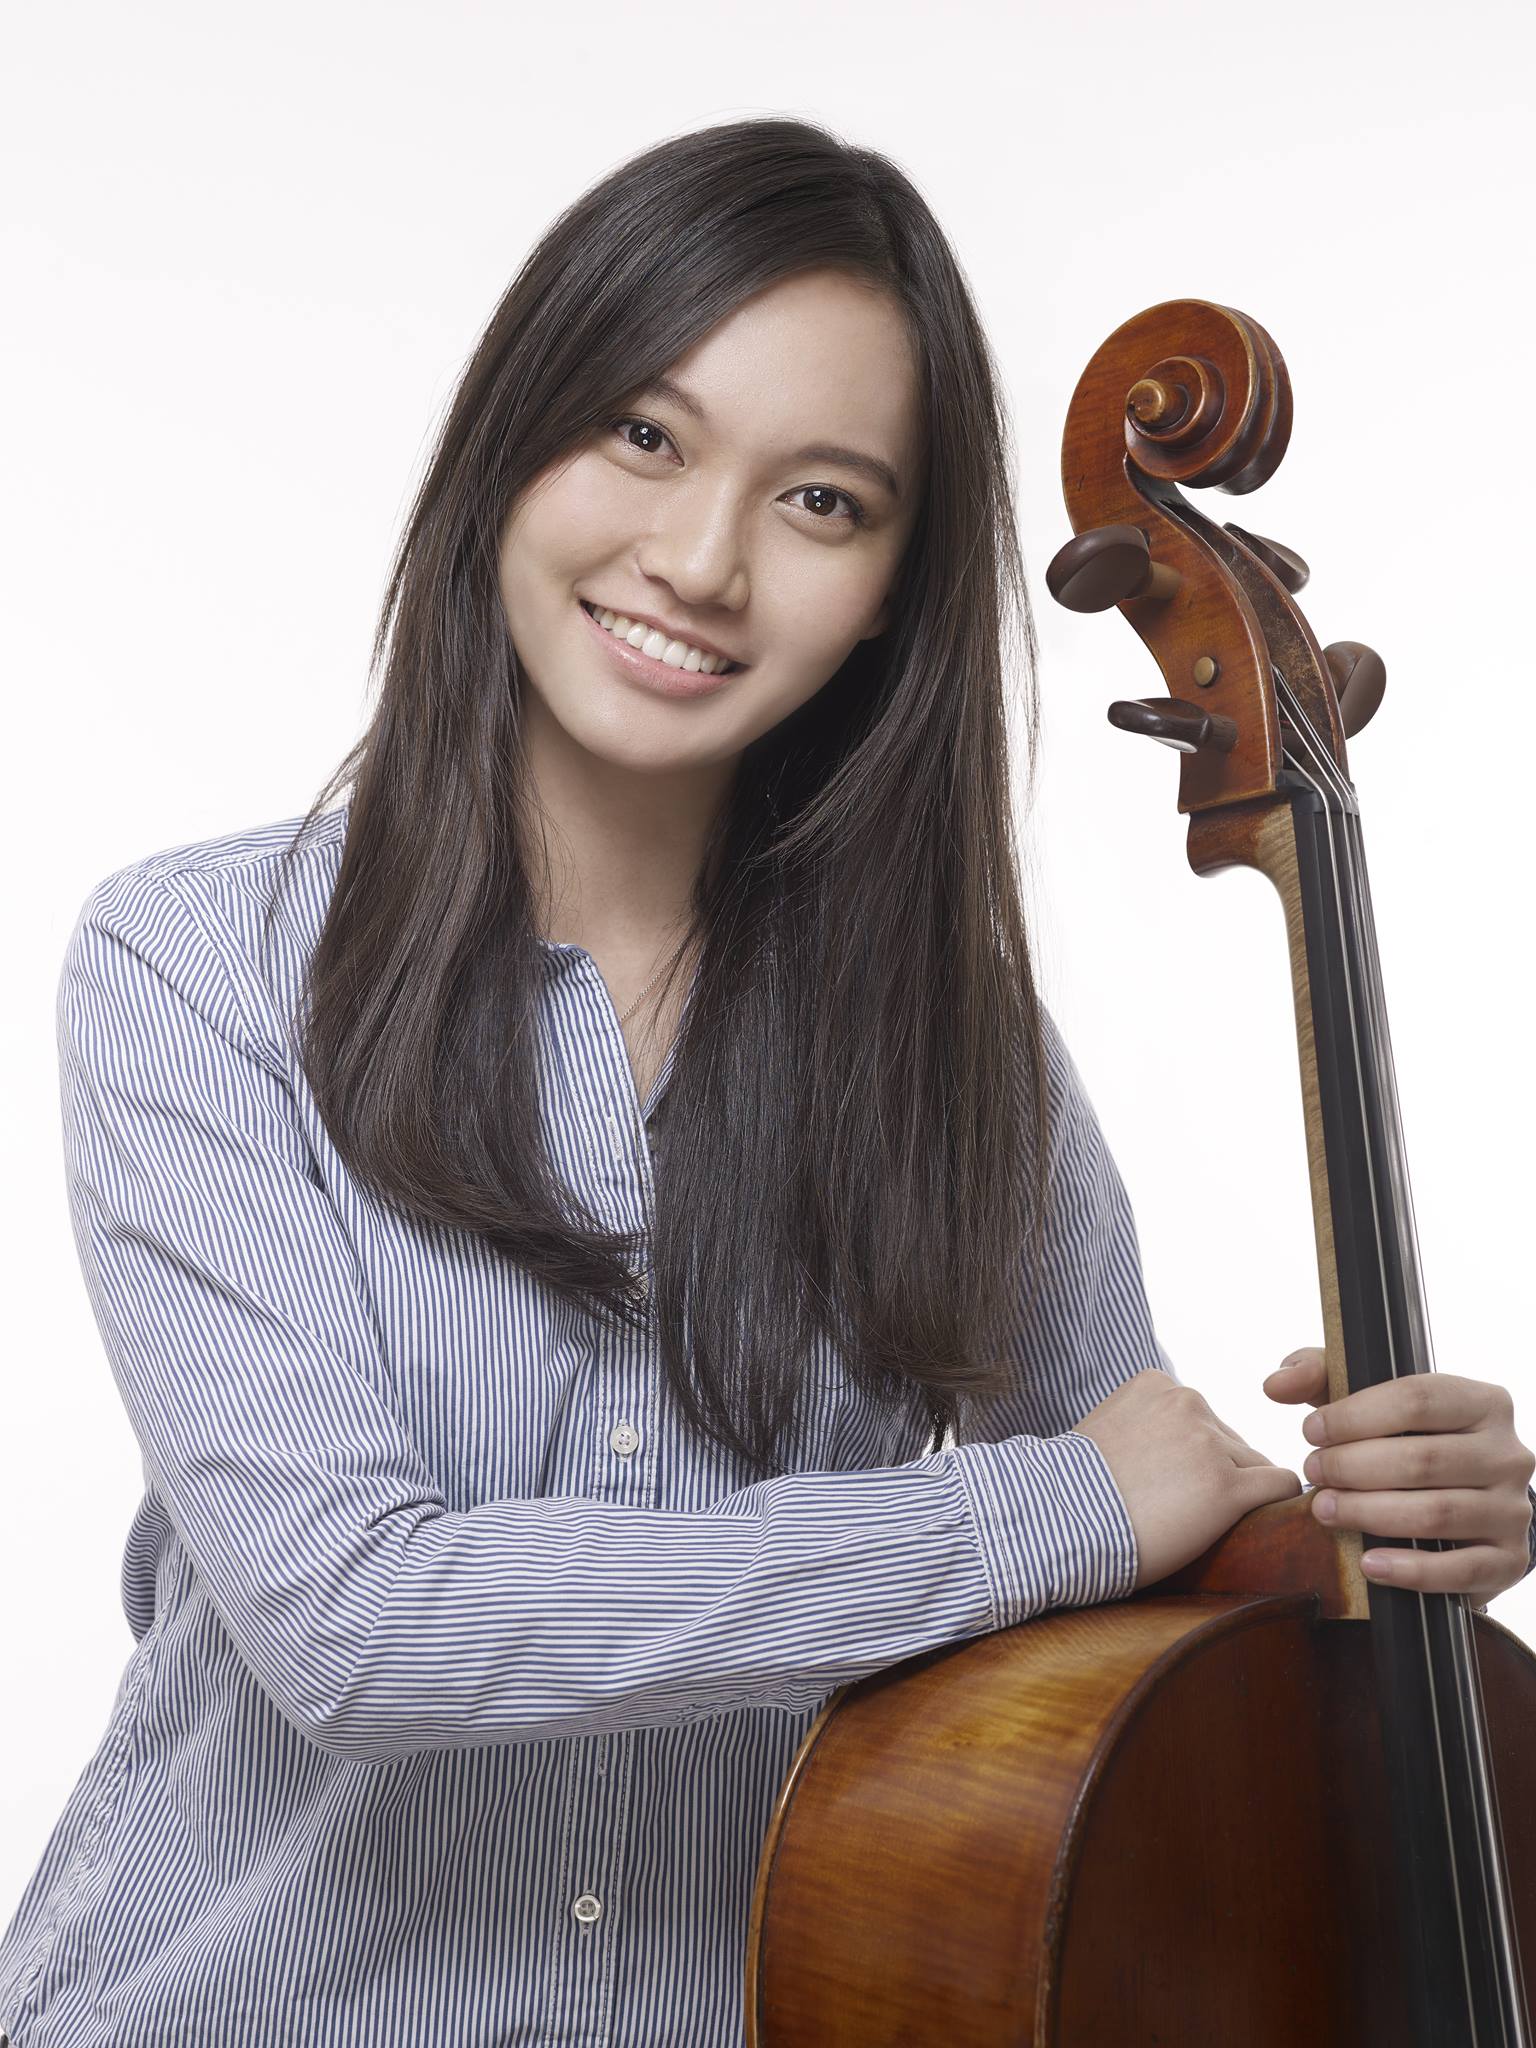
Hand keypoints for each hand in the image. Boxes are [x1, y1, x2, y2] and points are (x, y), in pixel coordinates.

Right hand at [1073, 1369, 1301, 1589]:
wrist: (1062, 1525)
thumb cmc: (1074, 1489)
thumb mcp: (1106, 1428)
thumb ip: (1145, 1422)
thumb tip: (1174, 1448)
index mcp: (1157, 1384)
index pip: (1201, 1419)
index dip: (1191, 1455)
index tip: (1166, 1482)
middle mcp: (1189, 1403)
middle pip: (1231, 1441)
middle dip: (1216, 1473)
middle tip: (1182, 1509)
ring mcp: (1210, 1445)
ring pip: (1255, 1466)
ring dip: (1238, 1494)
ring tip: (1201, 1523)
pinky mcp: (1228, 1489)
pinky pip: (1281, 1486)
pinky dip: (1278, 1502)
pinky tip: (1264, 1521)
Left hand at [1264, 1347, 1534, 1604]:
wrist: (1470, 1502)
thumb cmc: (1409, 1440)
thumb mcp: (1371, 1400)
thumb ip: (1321, 1376)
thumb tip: (1275, 1384)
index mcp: (1483, 1402)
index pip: (1417, 1398)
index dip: (1355, 1415)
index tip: (1311, 1431)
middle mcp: (1508, 1454)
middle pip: (1423, 1459)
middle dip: (1353, 1467)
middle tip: (1312, 1473)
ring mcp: (1512, 1510)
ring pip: (1437, 1513)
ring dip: (1370, 1514)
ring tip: (1324, 1510)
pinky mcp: (1508, 1561)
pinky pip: (1459, 1570)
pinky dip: (1408, 1570)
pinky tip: (1366, 1564)